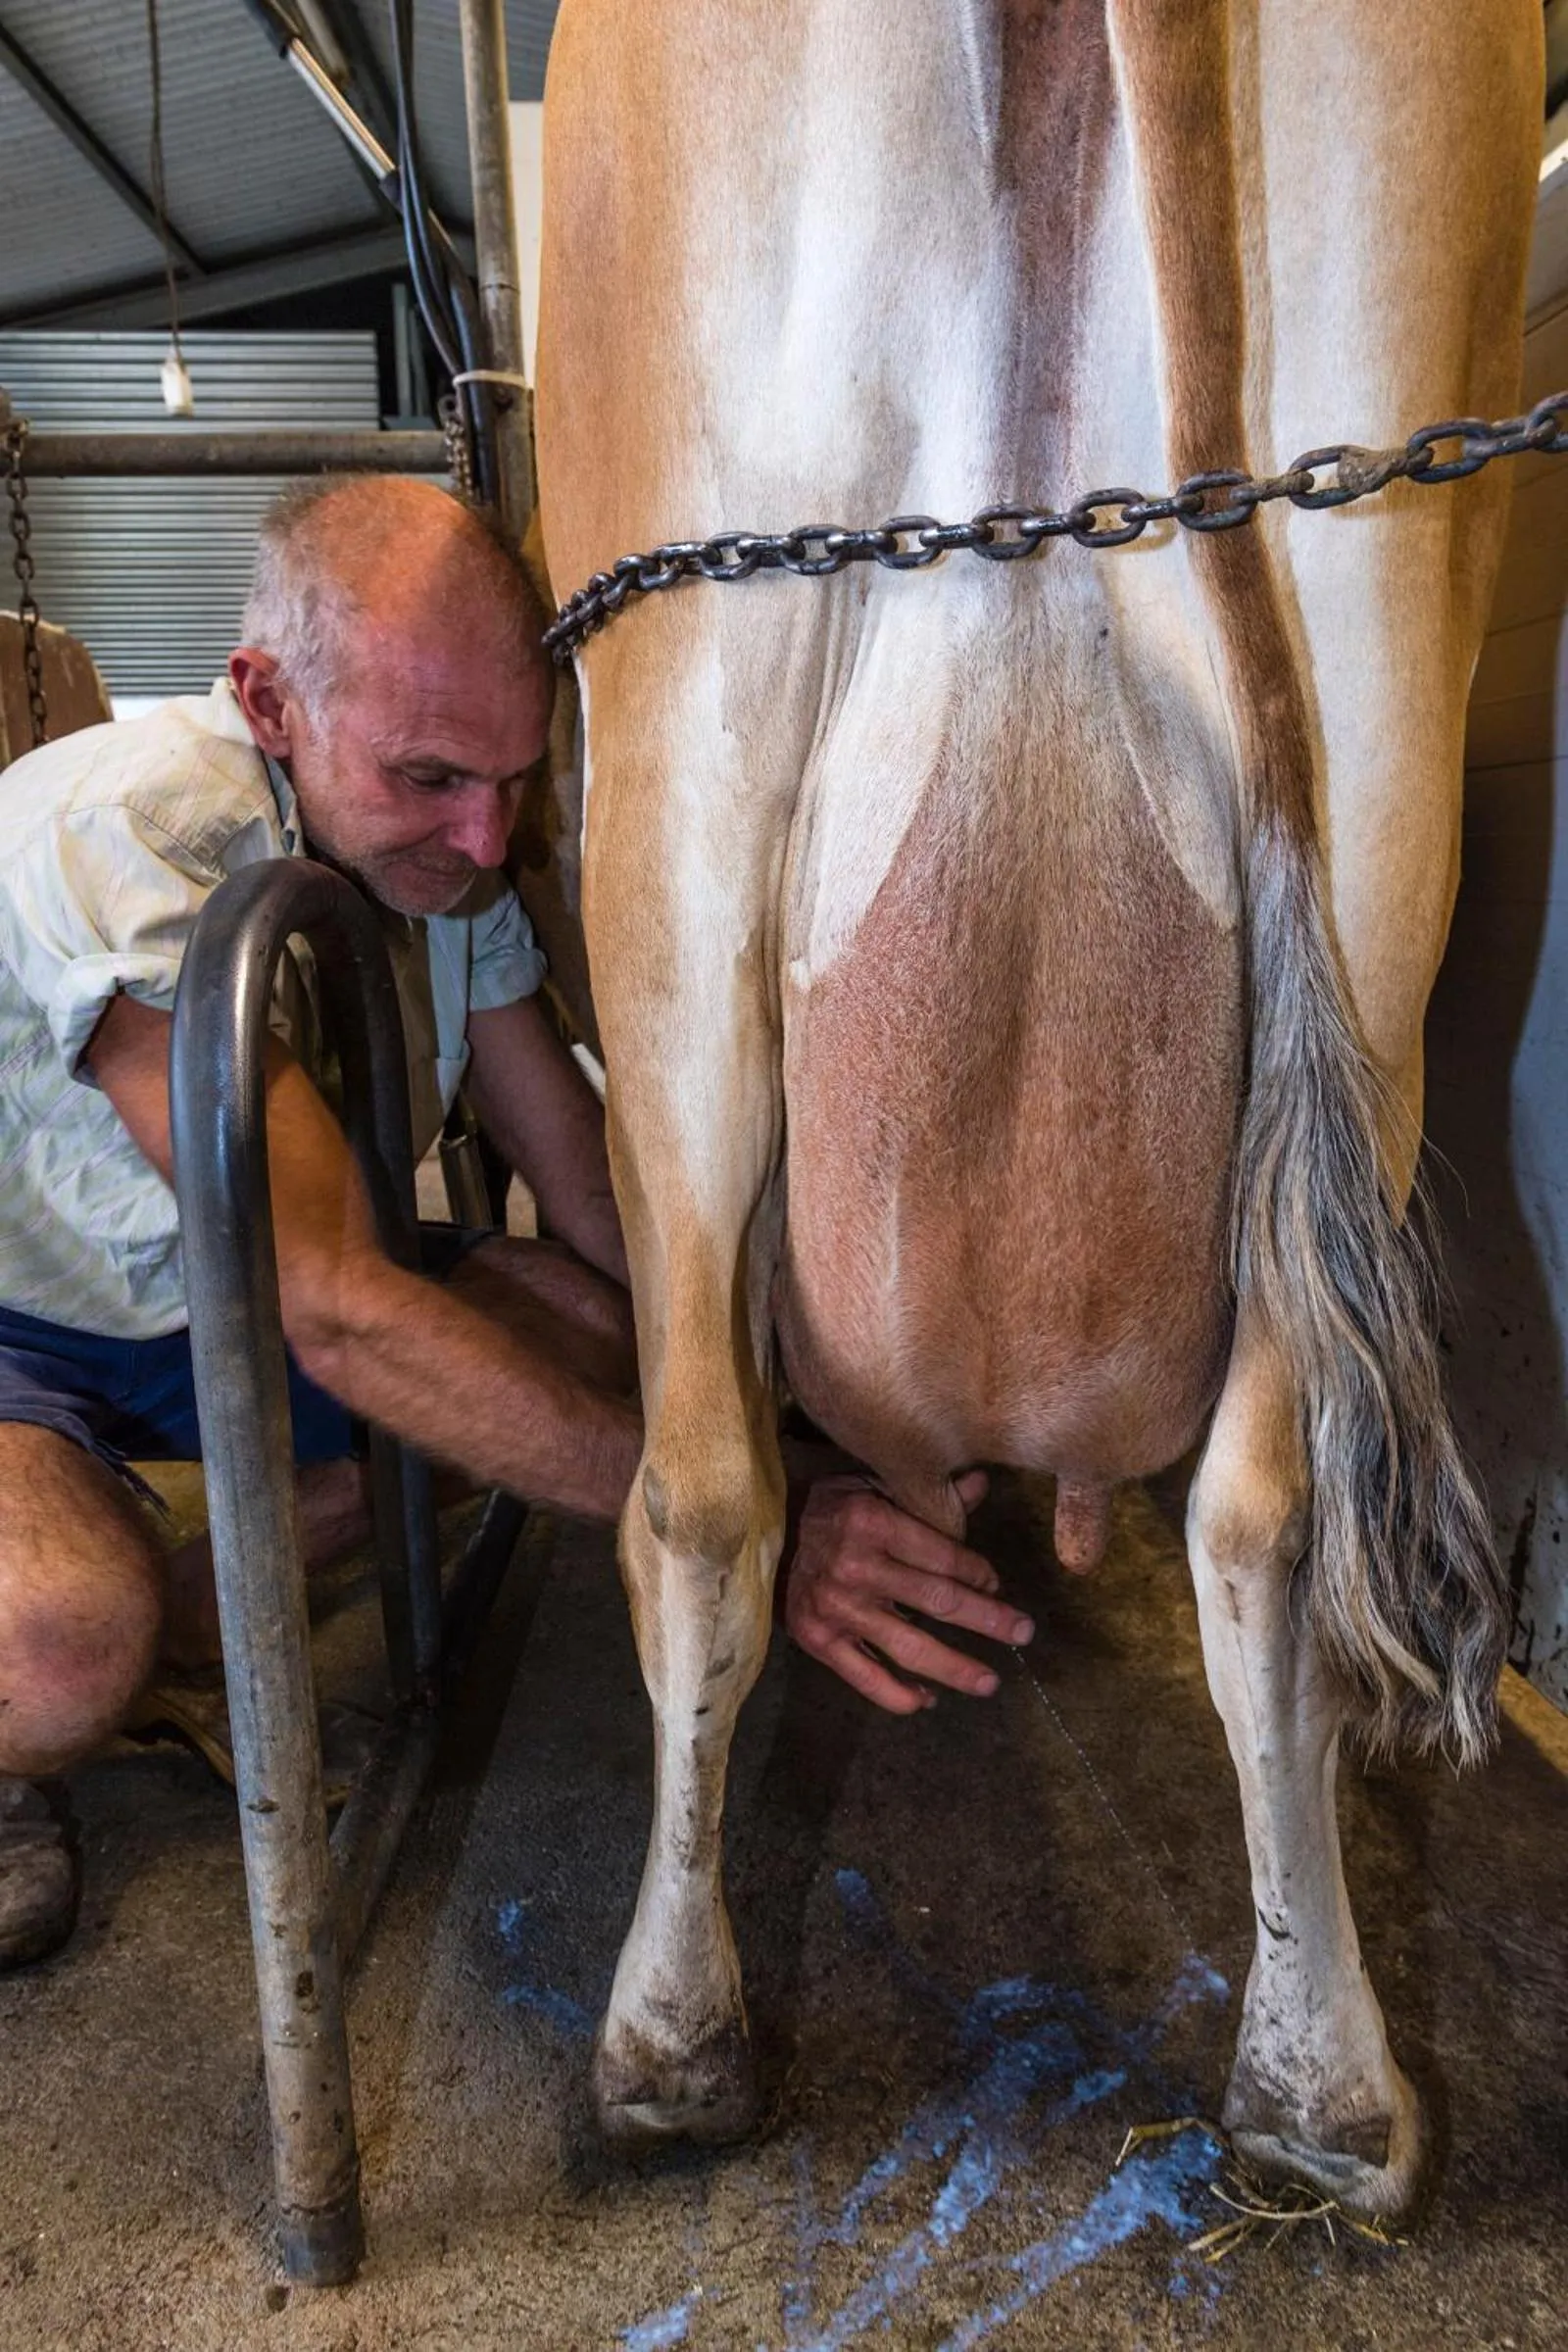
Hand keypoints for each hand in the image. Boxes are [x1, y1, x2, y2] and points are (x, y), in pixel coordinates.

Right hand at [783, 1470, 1034, 1714]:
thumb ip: (927, 1494)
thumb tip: (982, 1482)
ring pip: (909, 1647)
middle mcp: (855, 1567)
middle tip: (1024, 1632)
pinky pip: (867, 1678)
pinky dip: (900, 1695)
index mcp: (872, 1522)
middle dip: (988, 1619)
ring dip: (955, 1668)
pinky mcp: (819, 1641)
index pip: (942, 1555)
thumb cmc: (830, 1508)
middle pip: (937, 1601)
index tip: (998, 1584)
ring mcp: (836, 1609)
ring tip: (989, 1682)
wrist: (764, 1534)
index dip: (979, 1573)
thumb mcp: (874, 1485)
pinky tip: (928, 1699)